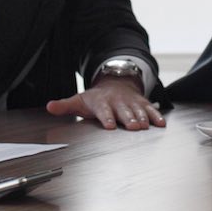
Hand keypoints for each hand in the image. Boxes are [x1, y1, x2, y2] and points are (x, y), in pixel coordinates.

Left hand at [47, 78, 166, 130]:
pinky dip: (156, 116)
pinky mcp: (142, 104)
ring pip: (138, 111)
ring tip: (146, 126)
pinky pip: (151, 110)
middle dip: (129, 118)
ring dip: (143, 118)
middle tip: (133, 127)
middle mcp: (118, 102)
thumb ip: (65, 106)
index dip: (107, 118)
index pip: (104, 111)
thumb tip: (50, 107)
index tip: (110, 125)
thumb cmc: (96, 98)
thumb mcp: (80, 100)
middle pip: (124, 112)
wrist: (116, 83)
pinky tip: (161, 124)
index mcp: (102, 102)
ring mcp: (132, 103)